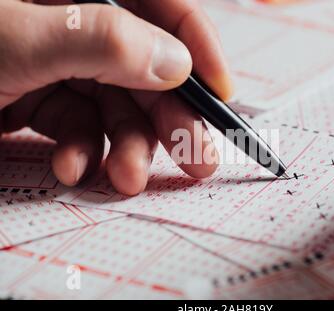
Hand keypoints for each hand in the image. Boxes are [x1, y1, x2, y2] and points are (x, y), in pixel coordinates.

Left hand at [0, 0, 232, 194]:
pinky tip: (73, 169)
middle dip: (172, 119)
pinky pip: (81, 125)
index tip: (221, 96)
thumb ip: (102, 42)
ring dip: (128, 148)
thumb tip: (178, 65)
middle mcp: (78, 23)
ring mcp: (62, 63)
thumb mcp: (21, 40)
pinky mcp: (45, 98)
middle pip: (147, 69)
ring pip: (118, 106)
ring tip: (127, 180)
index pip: (162, 7)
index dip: (198, 49)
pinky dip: (84, 152)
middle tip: (198, 159)